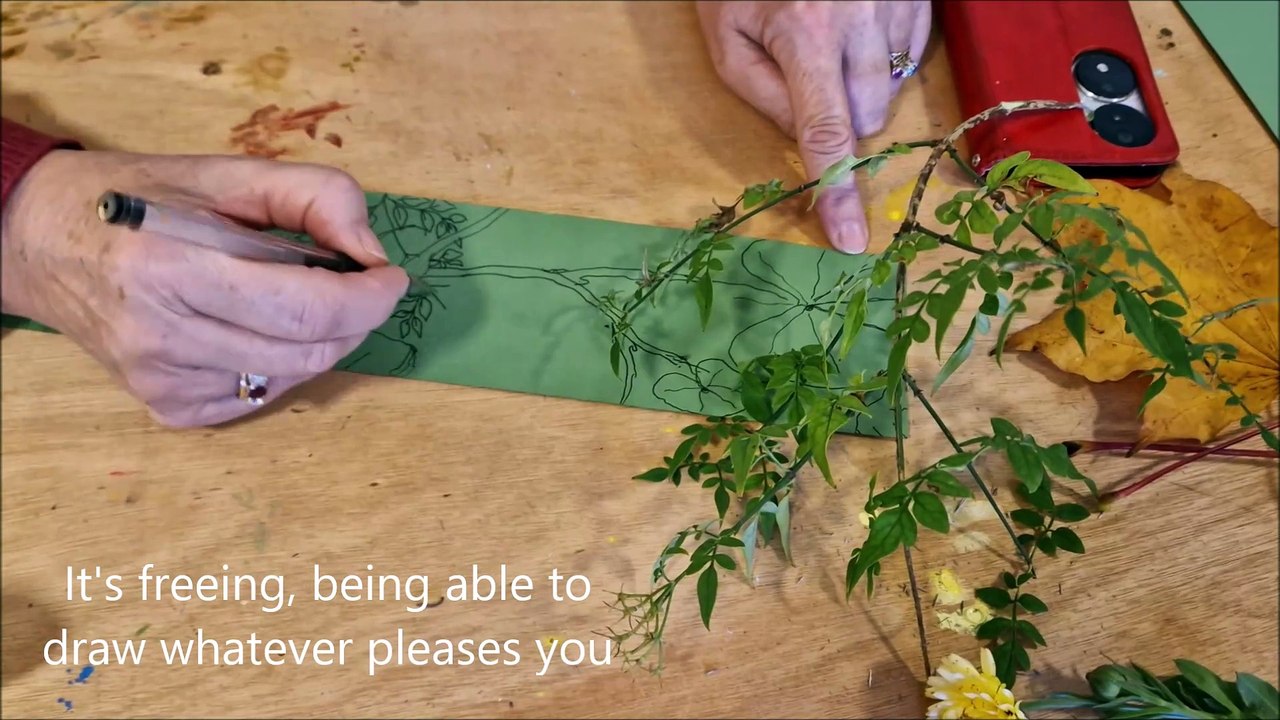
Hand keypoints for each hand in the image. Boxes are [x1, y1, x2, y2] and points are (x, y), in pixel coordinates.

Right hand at [1, 150, 408, 426]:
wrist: (40, 241)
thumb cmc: (140, 198)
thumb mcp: (228, 174)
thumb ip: (313, 197)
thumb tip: (371, 252)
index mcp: (172, 267)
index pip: (306, 308)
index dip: (368, 299)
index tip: (392, 278)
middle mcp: (161, 336)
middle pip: (308, 350)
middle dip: (356, 319)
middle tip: (362, 287)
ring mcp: (161, 381)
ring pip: (290, 377)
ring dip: (322, 340)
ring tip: (304, 298)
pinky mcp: (167, 407)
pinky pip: (259, 395)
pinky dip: (282, 363)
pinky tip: (259, 327)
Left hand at [697, 1, 930, 252]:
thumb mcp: (725, 35)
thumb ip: (761, 93)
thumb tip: (805, 138)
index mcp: (804, 34)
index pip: (825, 132)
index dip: (837, 190)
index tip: (851, 239)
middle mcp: (860, 20)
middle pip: (866, 116)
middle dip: (839, 118)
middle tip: (807, 78)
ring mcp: (897, 3)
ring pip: (891, 89)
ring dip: (860, 87)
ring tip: (827, 43)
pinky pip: (912, 54)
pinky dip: (884, 57)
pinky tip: (855, 28)